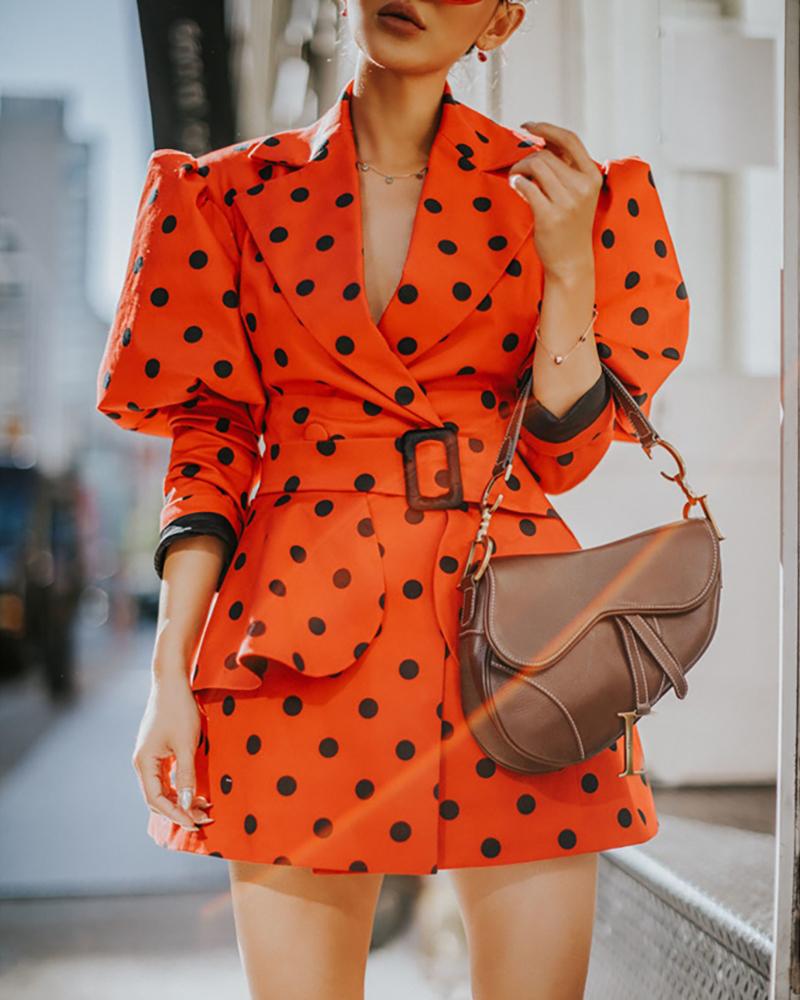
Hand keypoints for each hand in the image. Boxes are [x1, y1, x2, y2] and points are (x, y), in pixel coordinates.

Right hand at [132, 673, 213, 831]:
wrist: (172, 682)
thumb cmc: (178, 710)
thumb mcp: (186, 745)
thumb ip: (185, 776)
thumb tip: (185, 804)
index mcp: (144, 763)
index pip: (156, 801)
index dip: (175, 815)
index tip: (194, 823)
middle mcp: (143, 763)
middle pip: (158, 798)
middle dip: (180, 811)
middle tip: (203, 820)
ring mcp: (150, 757)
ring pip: (164, 789)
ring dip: (182, 800)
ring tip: (204, 809)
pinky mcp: (159, 751)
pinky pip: (167, 777)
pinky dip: (181, 787)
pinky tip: (197, 792)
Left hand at [508, 122, 602, 282]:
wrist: (571, 261)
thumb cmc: (570, 225)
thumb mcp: (577, 192)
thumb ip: (565, 167)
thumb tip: (542, 141)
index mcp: (592, 176)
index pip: (570, 140)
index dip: (547, 129)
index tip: (528, 126)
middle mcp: (583, 186)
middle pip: (546, 155)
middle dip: (526, 158)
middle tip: (518, 170)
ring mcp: (568, 201)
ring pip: (536, 166)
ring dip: (520, 170)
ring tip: (517, 180)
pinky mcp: (550, 215)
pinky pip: (527, 185)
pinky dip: (517, 182)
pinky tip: (516, 187)